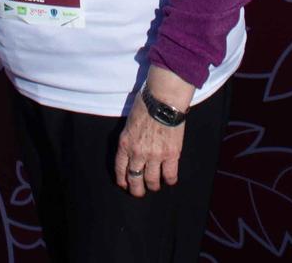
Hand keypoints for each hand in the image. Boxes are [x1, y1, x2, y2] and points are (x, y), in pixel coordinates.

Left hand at [113, 70, 193, 196]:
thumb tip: (134, 148)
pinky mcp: (171, 154)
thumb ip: (130, 138)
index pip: (120, 169)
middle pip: (135, 179)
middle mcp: (137, 153)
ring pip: (152, 181)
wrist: (163, 99)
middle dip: (137, 189)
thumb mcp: (129, 122)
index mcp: (125, 143)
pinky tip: (170, 180)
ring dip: (153, 186)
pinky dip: (170, 180)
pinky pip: (170, 174)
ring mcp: (154, 155)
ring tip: (155, 186)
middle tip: (140, 192)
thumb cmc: (145, 104)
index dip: (122, 180)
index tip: (125, 184)